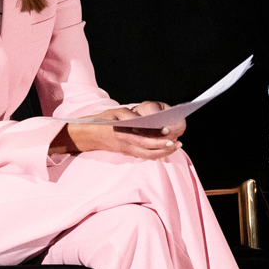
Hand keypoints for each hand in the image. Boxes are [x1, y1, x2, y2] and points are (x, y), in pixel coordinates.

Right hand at [50, 101, 186, 159]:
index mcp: (123, 134)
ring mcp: (127, 151)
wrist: (89, 134)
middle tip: (178, 143)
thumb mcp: (115, 113)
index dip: (156, 137)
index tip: (168, 132)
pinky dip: (156, 154)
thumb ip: (129, 115)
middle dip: (164, 147)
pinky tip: (166, 149)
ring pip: (148, 155)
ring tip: (176, 146)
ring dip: (163, 153)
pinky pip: (144, 156)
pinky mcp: (128, 153)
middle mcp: (126, 145)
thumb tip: (144, 120)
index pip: (143, 138)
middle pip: (148, 150)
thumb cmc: (104, 120)